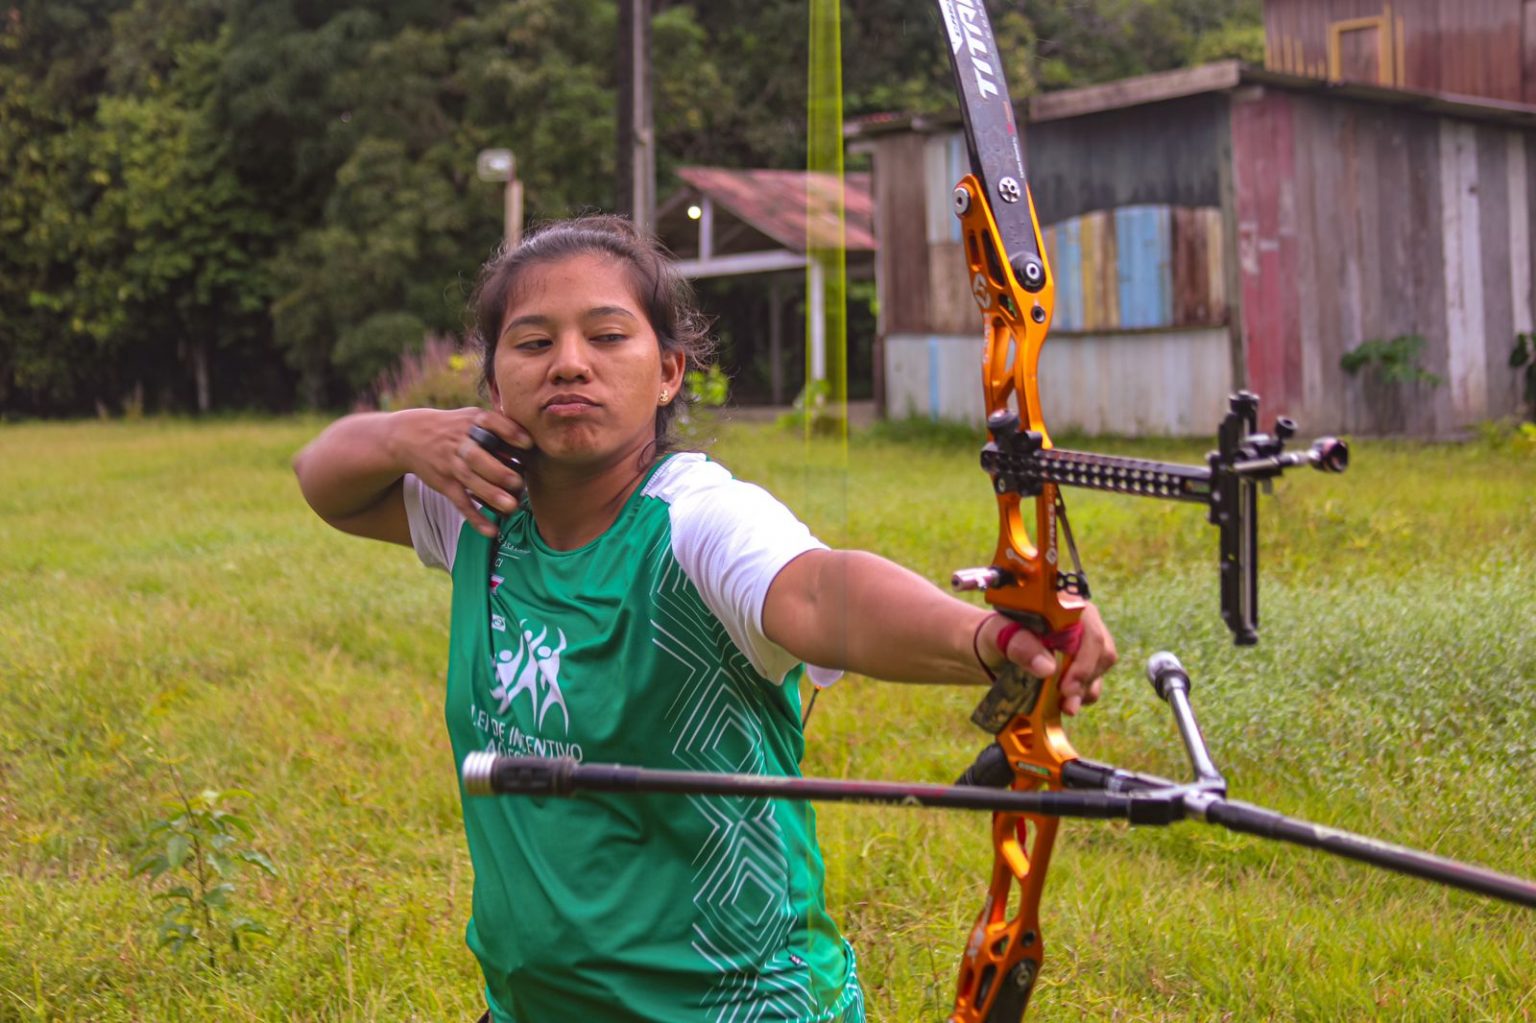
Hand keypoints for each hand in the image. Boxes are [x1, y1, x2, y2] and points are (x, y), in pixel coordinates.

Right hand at [399, 407, 530, 538]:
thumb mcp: (472, 416)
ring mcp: (451, 463)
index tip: (528, 444)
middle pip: (477, 457)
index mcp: (472, 421)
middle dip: (497, 471)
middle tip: (518, 483)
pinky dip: (474, 518)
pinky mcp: (445, 483)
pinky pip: (460, 502)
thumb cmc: (454, 427)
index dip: (509, 433)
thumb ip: (499, 424)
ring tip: (511, 507)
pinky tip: (491, 531)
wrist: (410, 436)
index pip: (491, 423)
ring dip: (489, 495)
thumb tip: (535, 437)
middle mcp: (460, 442)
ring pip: (470, 480)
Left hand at [983, 603, 1117, 716]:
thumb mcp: (998, 634)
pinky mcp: (1083, 664)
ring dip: (1084, 691)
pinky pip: (1093, 682)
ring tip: (1065, 707)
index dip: (1084, 659)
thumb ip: (1020, 645)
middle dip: (1084, 679)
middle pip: (1102, 651)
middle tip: (1066, 703)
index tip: (1067, 686)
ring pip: (1100, 669)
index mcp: (1064, 604)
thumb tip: (1048, 669)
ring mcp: (1085, 644)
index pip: (1089, 629)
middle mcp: (1082, 621)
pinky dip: (1081, 696)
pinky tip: (1064, 703)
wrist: (992, 647)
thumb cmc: (996, 633)